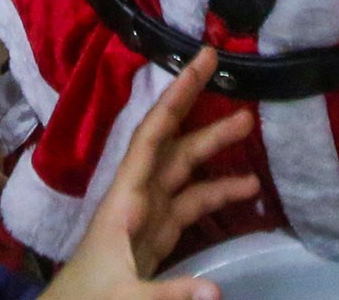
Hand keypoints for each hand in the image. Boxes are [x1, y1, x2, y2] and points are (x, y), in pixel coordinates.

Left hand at [45, 48, 259, 299]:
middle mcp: (136, 195)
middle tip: (230, 76)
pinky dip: (218, 193)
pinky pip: (190, 203)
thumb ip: (169, 292)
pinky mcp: (157, 235)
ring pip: (184, 171)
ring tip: (251, 124)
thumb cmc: (87, 299)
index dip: (176, 96)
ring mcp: (148, 214)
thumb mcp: (125, 296)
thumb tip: (217, 290)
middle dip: (199, 110)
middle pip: (171, 144)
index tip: (199, 62)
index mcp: (125, 197)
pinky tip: (248, 188)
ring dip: (215, 149)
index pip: (153, 135)